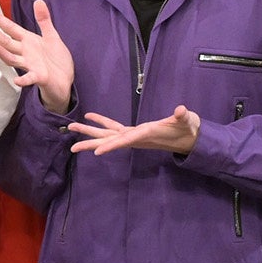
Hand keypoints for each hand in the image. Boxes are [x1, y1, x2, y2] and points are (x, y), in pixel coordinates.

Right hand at [0, 0, 75, 112]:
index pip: (9, 28)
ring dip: (2, 53)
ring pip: (12, 58)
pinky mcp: (38, 76)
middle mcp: (25, 53)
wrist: (64, 80)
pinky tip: (17, 80)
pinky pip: (29, 78)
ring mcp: (30, 65)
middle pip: (6, 42)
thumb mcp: (52, 36)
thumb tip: (38, 1)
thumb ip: (43, 20)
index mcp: (28, 41)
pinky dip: (23, 80)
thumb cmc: (56, 60)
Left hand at [69, 106, 200, 155]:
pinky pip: (114, 126)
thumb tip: (181, 111)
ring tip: (71, 127)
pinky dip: (102, 121)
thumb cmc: (189, 129)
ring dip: (90, 131)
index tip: (96, 152)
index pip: (126, 141)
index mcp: (146, 134)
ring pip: (108, 134)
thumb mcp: (187, 121)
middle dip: (91, 142)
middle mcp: (135, 137)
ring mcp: (133, 135)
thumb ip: (183, 116)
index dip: (112, 146)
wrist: (190, 139)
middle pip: (109, 141)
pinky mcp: (134, 131)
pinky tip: (90, 116)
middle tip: (72, 146)